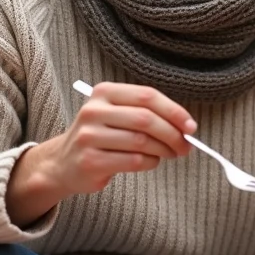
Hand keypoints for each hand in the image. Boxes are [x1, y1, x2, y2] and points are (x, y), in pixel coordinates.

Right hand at [35, 82, 195, 196]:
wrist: (63, 163)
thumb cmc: (102, 136)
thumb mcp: (118, 114)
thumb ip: (148, 114)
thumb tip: (186, 127)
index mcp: (104, 92)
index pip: (148, 96)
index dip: (174, 111)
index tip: (191, 127)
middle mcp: (94, 111)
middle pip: (146, 119)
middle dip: (172, 134)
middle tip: (185, 146)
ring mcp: (89, 136)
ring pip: (142, 142)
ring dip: (163, 150)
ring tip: (169, 154)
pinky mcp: (91, 160)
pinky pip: (133, 161)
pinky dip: (150, 163)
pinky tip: (150, 162)